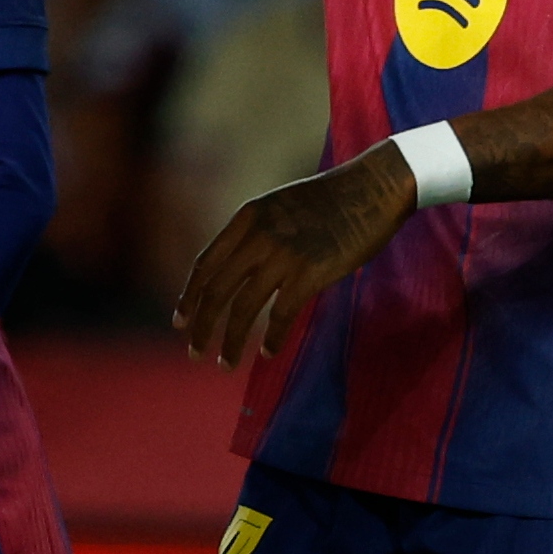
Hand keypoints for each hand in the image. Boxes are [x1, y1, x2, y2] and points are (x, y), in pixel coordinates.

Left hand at [173, 147, 413, 365]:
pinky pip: (281, 315)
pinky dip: (271, 339)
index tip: (180, 322)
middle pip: (216, 291)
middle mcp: (258, 236)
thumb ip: (256, 233)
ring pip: (243, 308)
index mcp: (246, 218)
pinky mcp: (311, 272)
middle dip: (201, 327)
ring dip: (230, 341)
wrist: (373, 189)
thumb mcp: (279, 206)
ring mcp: (283, 255)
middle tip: (195, 353)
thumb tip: (238, 271)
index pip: (205, 264)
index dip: (189, 297)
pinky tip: (267, 353)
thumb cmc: (331, 200)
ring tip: (224, 364)